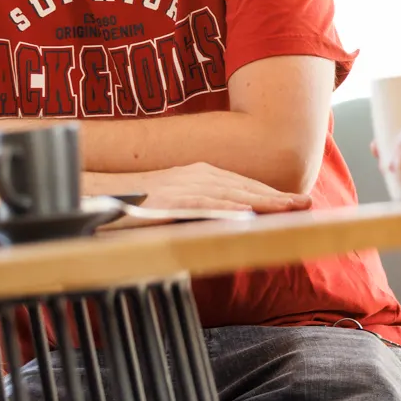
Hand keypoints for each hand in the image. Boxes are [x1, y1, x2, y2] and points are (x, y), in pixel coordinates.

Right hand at [110, 162, 313, 214]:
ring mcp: (182, 187)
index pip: (241, 185)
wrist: (92, 194)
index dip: (271, 194)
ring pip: (231, 194)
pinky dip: (227, 210)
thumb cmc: (129, 203)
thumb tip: (219, 225)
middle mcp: (193, 175)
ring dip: (264, 201)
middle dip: (277, 196)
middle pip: (244, 186)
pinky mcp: (169, 200)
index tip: (296, 202)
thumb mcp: (169, 205)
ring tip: (291, 209)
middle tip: (307, 203)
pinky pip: (204, 205)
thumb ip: (194, 211)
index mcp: (195, 175)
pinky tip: (248, 217)